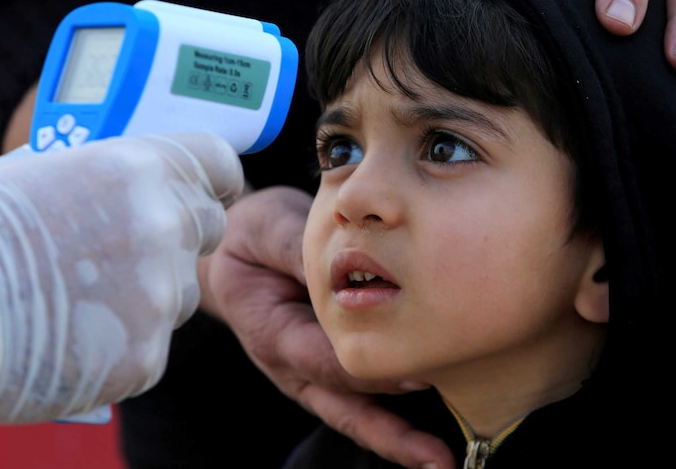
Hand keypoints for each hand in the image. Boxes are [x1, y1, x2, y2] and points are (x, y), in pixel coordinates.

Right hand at [0, 132, 243, 424]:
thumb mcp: (37, 170)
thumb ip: (104, 174)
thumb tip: (129, 180)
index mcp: (139, 169)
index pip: (221, 164)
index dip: (213, 178)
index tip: (206, 189)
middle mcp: (164, 227)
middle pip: (208, 227)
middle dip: (180, 235)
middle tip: (130, 248)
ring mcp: (160, 295)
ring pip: (183, 290)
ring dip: (151, 291)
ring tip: (86, 297)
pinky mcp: (146, 355)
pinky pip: (154, 341)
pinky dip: (125, 340)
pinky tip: (77, 334)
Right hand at [199, 186, 453, 468]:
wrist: (237, 249)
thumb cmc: (252, 236)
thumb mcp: (265, 230)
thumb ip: (297, 249)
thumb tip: (337, 263)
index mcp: (272, 332)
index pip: (322, 361)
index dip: (366, 372)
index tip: (415, 377)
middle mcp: (293, 366)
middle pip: (343, 408)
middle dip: (389, 435)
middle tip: (434, 455)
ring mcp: (312, 374)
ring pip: (356, 415)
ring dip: (397, 440)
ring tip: (438, 461)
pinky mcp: (331, 371)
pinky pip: (363, 402)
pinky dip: (395, 423)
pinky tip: (430, 439)